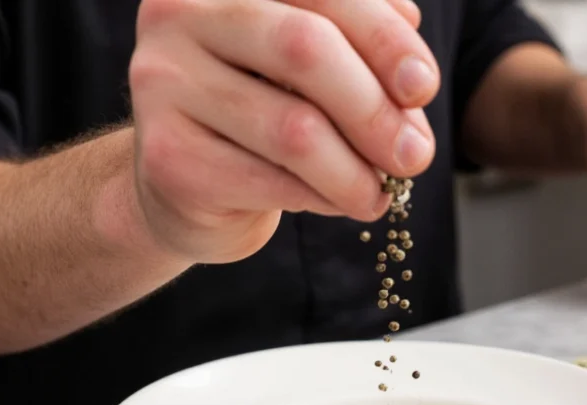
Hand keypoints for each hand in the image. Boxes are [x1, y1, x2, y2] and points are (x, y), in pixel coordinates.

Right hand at [129, 0, 438, 262]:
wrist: (184, 187)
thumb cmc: (257, 118)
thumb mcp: (308, 73)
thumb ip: (358, 56)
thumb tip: (414, 77)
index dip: (383, 38)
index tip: (422, 88)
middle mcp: (181, 16)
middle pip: (306, 49)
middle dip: (374, 109)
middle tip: (413, 156)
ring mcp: (164, 84)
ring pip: (294, 129)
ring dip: (355, 171)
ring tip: (379, 193)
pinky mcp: (168, 155)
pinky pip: (272, 180)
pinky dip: (324, 197)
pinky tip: (340, 203)